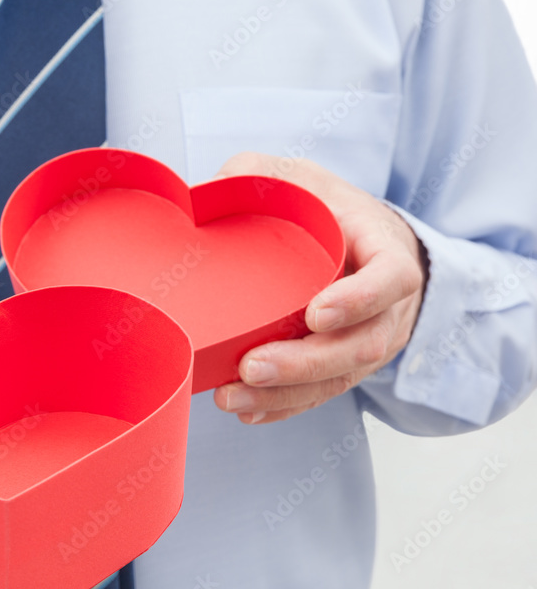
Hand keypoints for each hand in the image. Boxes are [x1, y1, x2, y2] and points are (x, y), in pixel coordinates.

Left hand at [213, 153, 427, 423]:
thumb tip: (197, 194)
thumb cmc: (325, 207)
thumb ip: (255, 177)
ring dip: (286, 394)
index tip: (316, 313)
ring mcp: (370, 340)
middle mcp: (389, 305)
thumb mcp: (299, 177)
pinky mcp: (345, 366)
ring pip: (339, 379)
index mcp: (386, 250)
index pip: (391, 279)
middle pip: (361, 346)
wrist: (358, 240)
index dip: (360, 299)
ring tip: (233, 397)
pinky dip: (284, 407)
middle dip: (305, 364)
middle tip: (251, 367)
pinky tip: (248, 411)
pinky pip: (321, 395)